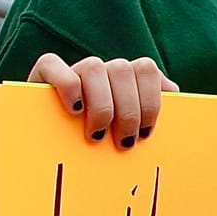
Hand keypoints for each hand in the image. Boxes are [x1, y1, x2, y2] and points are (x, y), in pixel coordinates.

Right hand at [30, 52, 177, 148]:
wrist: (50, 152)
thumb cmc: (99, 147)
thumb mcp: (129, 133)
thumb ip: (150, 114)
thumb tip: (173, 93)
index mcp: (124, 79)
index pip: (146, 69)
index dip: (151, 101)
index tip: (146, 135)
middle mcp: (101, 70)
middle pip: (123, 69)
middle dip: (129, 111)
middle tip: (124, 143)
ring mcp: (72, 69)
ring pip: (94, 66)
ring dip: (101, 105)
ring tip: (97, 135)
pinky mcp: (43, 74)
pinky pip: (53, 64)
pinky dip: (68, 87)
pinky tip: (74, 111)